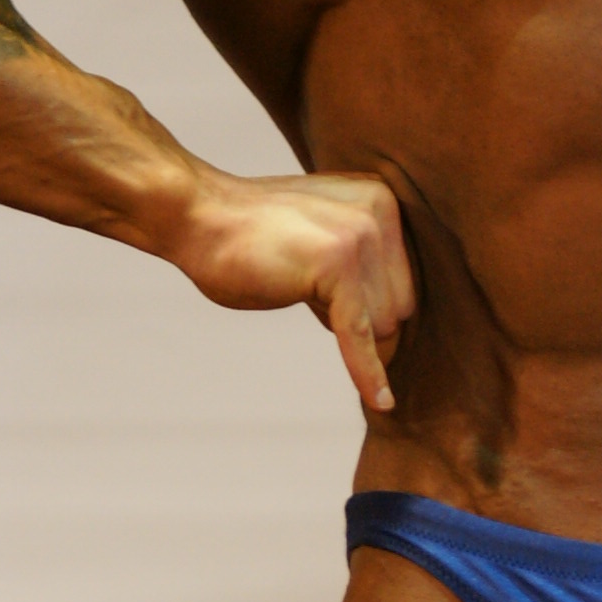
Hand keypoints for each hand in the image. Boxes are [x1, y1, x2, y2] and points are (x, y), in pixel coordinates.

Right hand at [168, 168, 415, 412]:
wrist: (199, 217)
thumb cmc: (251, 236)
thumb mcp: (321, 243)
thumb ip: (360, 275)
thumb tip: (394, 340)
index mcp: (382, 200)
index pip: (402, 282)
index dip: (366, 303)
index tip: (327, 296)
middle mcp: (380, 211)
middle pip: (400, 307)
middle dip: (358, 319)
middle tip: (303, 287)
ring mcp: (359, 236)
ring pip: (384, 325)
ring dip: (338, 325)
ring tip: (294, 284)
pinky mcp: (337, 266)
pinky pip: (360, 333)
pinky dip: (368, 372)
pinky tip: (381, 402)